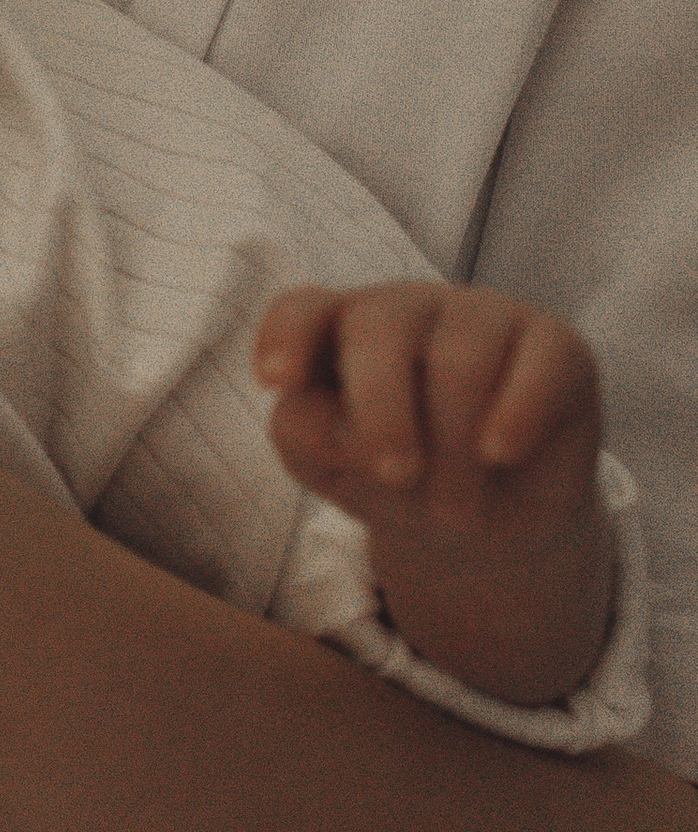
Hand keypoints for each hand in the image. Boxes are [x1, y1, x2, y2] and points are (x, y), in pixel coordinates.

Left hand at [254, 281, 610, 701]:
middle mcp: (406, 309)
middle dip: (382, 409)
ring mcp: (481, 316)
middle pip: (378, 328)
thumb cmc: (395, 479)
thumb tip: (319, 406)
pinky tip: (498, 451)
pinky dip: (516, 413)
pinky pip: (538, 364)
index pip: (303, 308)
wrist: (491, 522)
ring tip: (453, 511)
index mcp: (338, 329)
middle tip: (395, 475)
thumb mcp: (333, 467)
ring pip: (459, 358)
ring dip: (452, 447)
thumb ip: (307, 432)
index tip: (278, 382)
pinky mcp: (554, 343)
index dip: (287, 336)